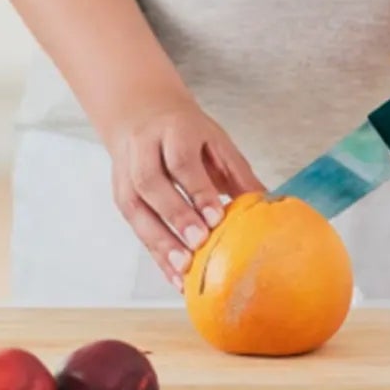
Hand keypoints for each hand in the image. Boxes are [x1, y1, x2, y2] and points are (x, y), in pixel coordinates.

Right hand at [98, 97, 262, 289]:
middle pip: (151, 183)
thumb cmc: (186, 134)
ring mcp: (125, 173)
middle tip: (199, 242)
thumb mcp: (216, 143)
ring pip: (135, 206)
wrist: (141, 115)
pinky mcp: (120, 194)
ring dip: (159, 239)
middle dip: (175, 215)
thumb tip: (269, 206)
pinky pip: (134, 226)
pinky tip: (173, 274)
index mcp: (172, 131)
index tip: (216, 218)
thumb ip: (238, 173)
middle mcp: (142, 149)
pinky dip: (155, 253)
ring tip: (183, 266)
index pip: (180, 162)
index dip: (197, 190)